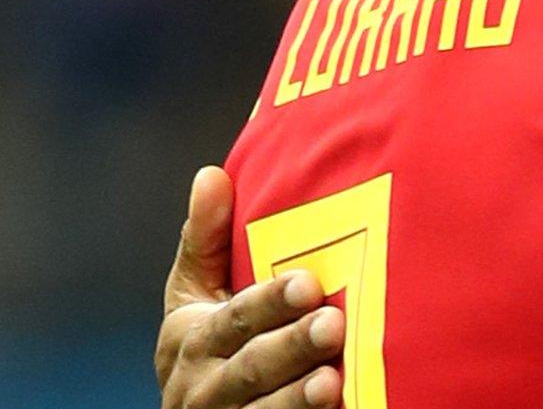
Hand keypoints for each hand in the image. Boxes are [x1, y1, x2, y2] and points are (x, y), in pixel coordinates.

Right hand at [157, 166, 345, 408]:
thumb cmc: (211, 344)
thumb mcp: (194, 297)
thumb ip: (205, 240)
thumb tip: (211, 173)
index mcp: (191, 340)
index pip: (234, 318)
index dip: (270, 303)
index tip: (308, 283)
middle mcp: (201, 388)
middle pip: (251, 367)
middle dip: (291, 347)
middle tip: (333, 326)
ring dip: (297, 399)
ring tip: (333, 381)